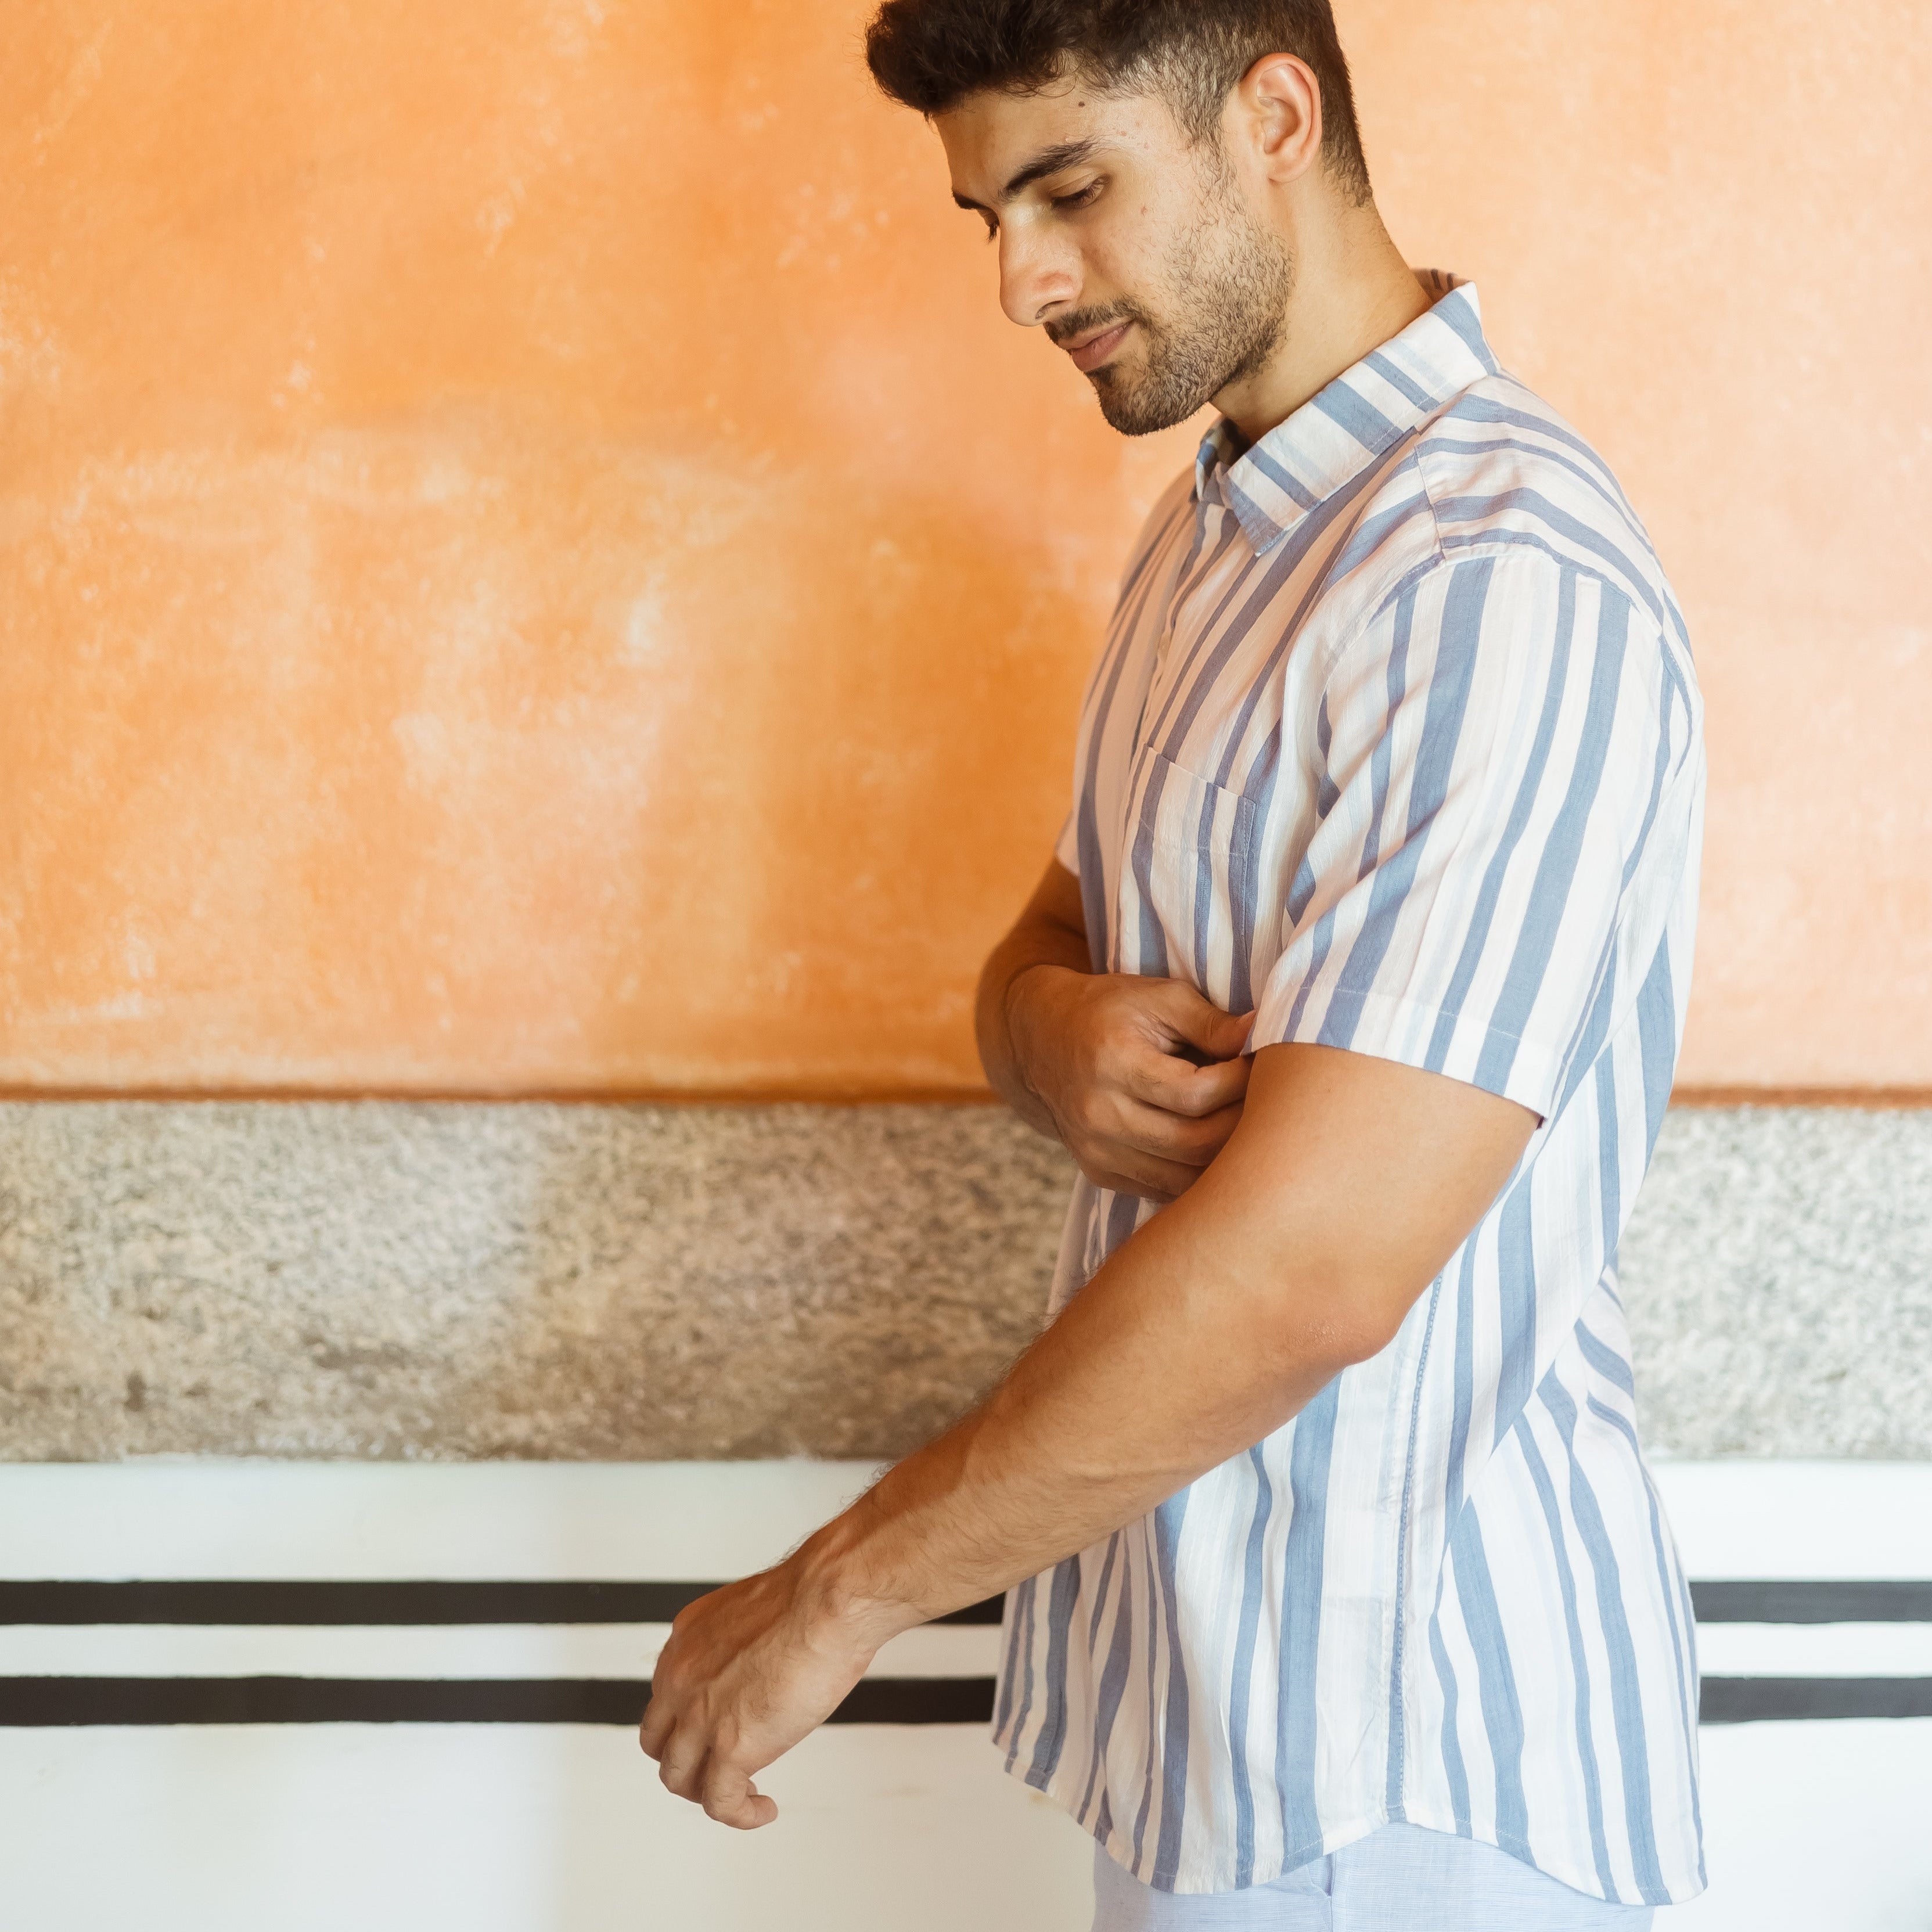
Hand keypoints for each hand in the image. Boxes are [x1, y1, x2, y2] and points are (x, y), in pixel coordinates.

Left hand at [637, 1548, 910, 1828]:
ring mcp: (701, 1716)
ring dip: (708, 1791)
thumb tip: (764, 1666)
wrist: (829, 1598)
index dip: (687, 1722)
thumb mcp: (755, 1615)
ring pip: (679, 1777)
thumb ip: (743, 1646)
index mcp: (686, 1640)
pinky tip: (763, 1809)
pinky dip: (740, 1814)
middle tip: (718, 1768)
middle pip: (659, 1742)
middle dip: (687, 1761)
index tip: (713, 1731)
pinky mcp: (730, 1748)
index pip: (666, 1697)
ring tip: (743, 1793)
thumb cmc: (814, 1595)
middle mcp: (682, 1677)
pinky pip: (720, 1803)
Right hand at [1006, 966, 1253, 1201]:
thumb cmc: (1109, 1010)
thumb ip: (1210, 1019)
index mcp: (1112, 1061)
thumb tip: (1262, 1033)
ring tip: (1246, 1127)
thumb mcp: (1158, 996)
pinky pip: (1165, 1190)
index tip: (1256, 1064)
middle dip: (1241, 1124)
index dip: (1239, 1083)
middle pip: (1194, 1142)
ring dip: (1225, 1158)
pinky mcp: (1100, 1172)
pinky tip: (1216, 1148)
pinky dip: (1198, 1176)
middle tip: (1263, 1101)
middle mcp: (1099, 1114)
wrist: (1041, 1041)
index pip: (1195, 1093)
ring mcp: (1096, 1150)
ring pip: (1183, 1178)